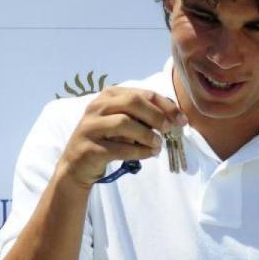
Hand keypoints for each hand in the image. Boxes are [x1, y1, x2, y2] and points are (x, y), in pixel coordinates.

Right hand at [56, 86, 186, 187]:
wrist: (77, 165)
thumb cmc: (107, 140)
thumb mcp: (123, 123)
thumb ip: (143, 117)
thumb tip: (174, 118)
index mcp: (108, 95)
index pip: (142, 94)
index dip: (165, 106)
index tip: (181, 119)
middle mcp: (97, 107)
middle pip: (132, 102)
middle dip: (156, 115)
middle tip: (169, 129)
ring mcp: (90, 127)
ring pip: (124, 123)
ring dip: (147, 135)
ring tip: (158, 145)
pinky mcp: (90, 148)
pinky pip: (120, 148)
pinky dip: (139, 151)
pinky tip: (149, 154)